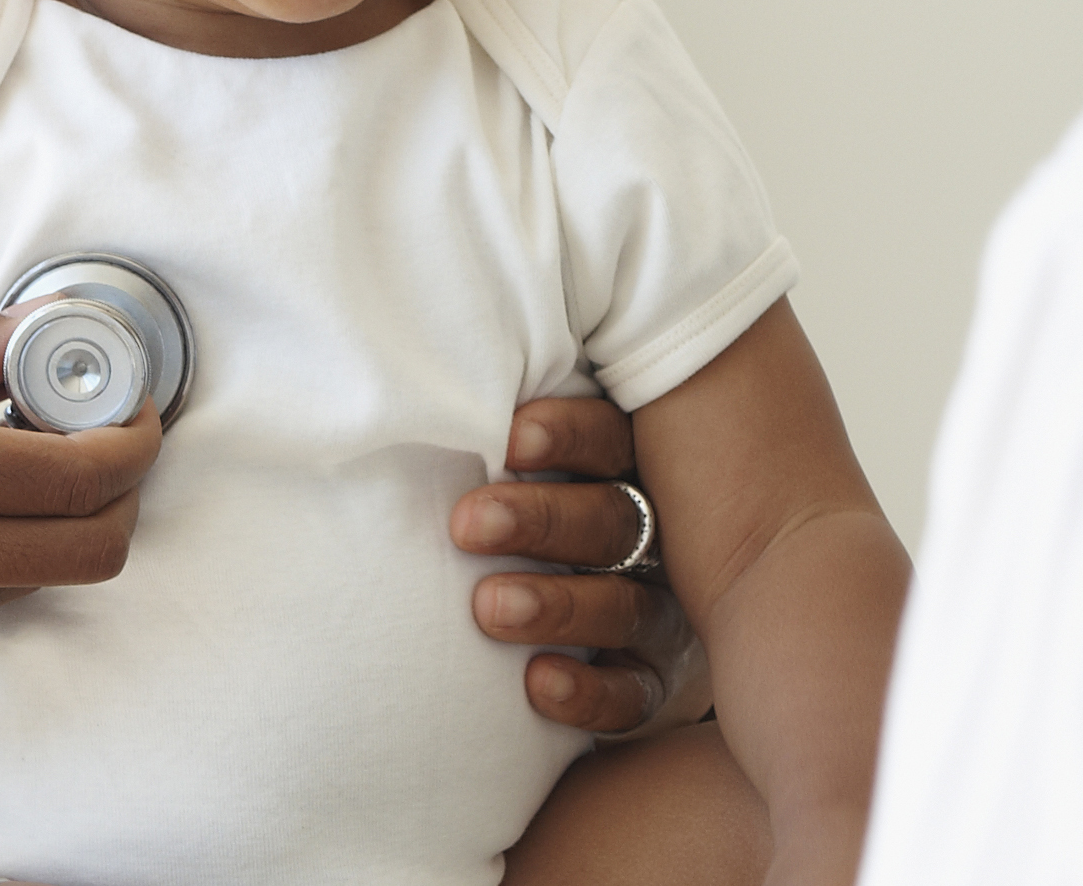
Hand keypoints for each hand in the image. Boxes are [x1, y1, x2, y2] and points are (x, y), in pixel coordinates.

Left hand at [452, 395, 694, 734]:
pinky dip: (589, 693)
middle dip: (542, 520)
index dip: (566, 436)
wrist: (631, 633)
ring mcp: (664, 615)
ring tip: (489, 606)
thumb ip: (505, 441)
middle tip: (470, 523)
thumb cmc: (543, 526)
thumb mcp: (539, 469)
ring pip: (625, 606)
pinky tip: (537, 683)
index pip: (611, 439)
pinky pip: (633, 695)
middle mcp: (662, 540)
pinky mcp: (658, 686)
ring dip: (557, 604)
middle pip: (616, 519)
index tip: (507, 440)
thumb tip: (418, 387)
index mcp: (634, 470)